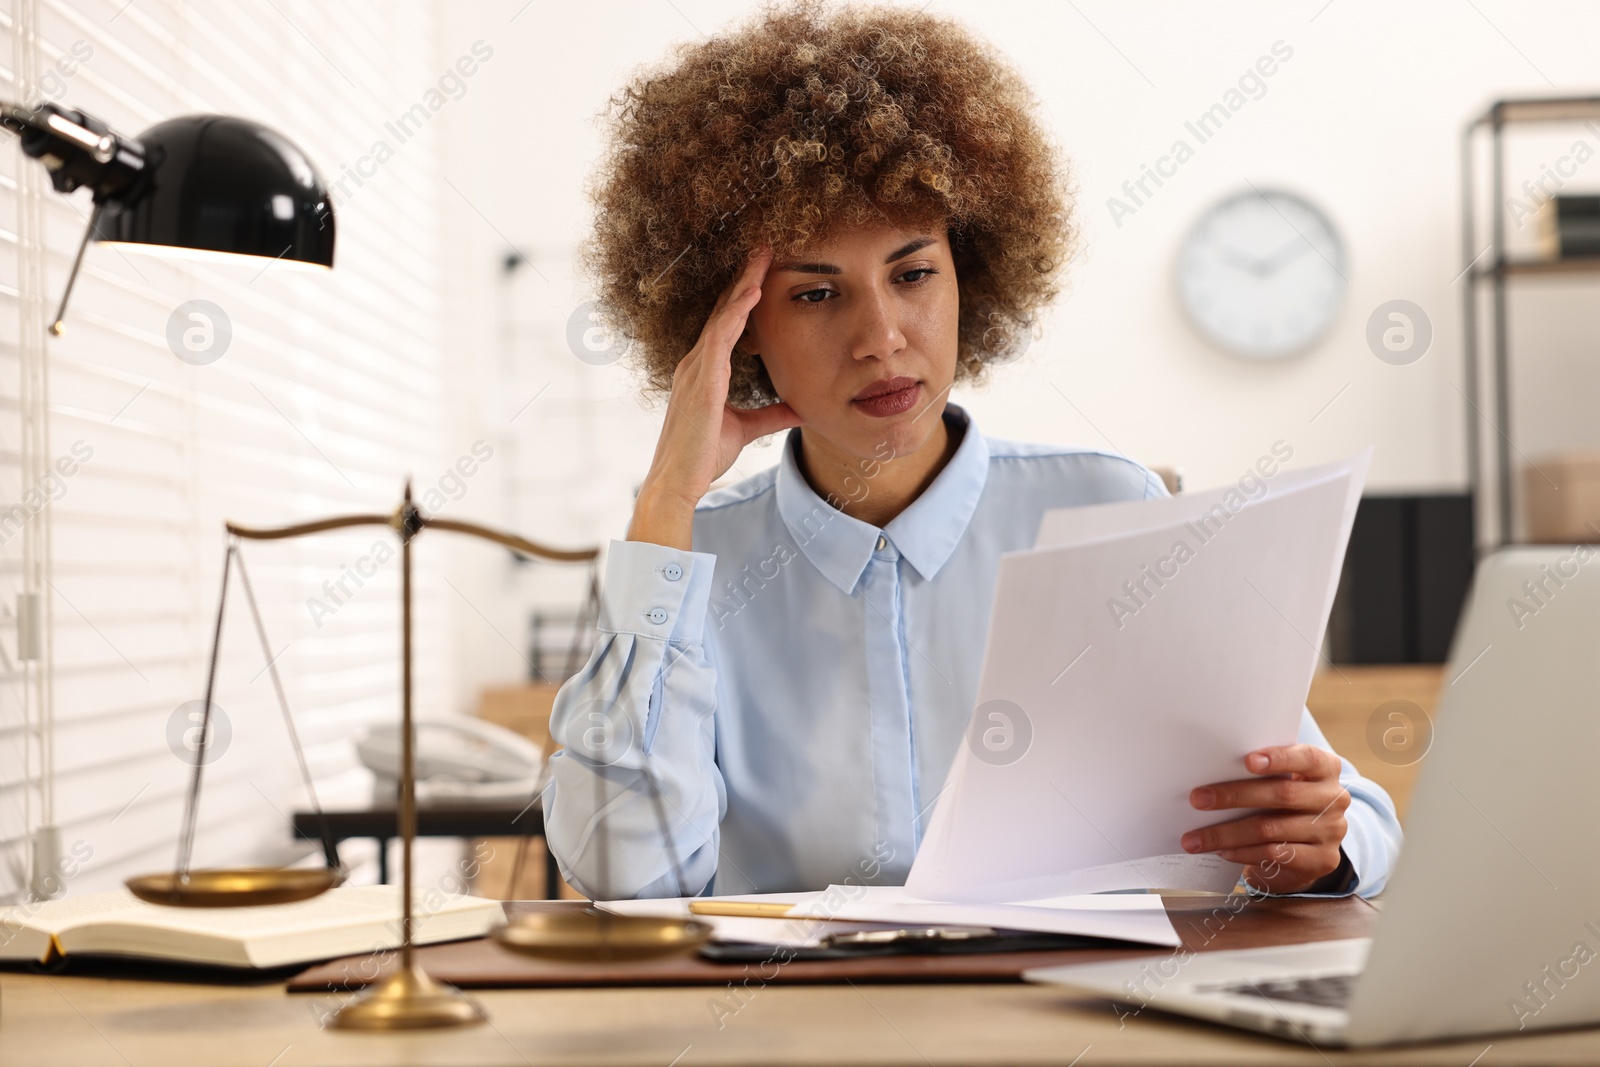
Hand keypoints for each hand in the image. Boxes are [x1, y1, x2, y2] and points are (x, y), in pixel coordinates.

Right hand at [629, 245, 802, 549]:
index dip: (743, 296)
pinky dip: (737, 312)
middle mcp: (696, 363)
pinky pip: (720, 336)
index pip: (727, 324)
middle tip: (764, 247)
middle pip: (724, 310)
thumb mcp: (745, 429)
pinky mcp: (701, 380)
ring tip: (762, 256)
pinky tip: (753, 292)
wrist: (679, 482)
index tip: (762, 271)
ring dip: (743, 284)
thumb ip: (770, 415)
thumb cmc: (702, 456)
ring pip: (723, 316)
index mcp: (704, 371)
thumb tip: (799, 409)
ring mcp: (696, 368)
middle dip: (744, 277)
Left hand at [1182, 744, 1350, 893]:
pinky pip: (1275, 854)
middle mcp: (1334, 798)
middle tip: (1198, 799)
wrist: (1308, 845)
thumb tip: (1209, 771)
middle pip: (1281, 794)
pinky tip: (1221, 851)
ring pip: (1270, 829)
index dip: (1279, 758)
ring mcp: (1331, 831)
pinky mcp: (1322, 860)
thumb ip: (1260, 772)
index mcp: (1326, 768)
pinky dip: (1243, 852)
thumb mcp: (1282, 781)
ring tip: (1196, 837)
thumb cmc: (1283, 802)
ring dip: (1227, 833)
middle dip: (1234, 796)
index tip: (1247, 761)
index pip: (1306, 757)